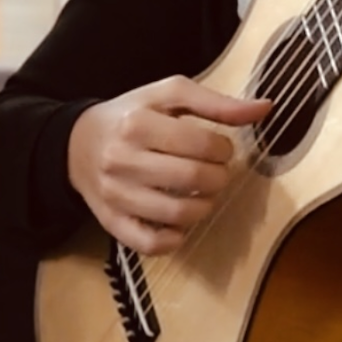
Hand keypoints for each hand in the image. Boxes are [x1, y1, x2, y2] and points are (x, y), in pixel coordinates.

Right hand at [68, 76, 271, 255]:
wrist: (76, 143)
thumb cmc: (130, 116)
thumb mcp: (167, 97)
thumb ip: (216, 103)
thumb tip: (265, 108)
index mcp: (138, 123)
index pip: (201, 144)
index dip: (224, 150)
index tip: (220, 149)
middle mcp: (122, 160)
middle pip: (194, 179)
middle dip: (219, 178)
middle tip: (216, 172)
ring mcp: (116, 195)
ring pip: (177, 215)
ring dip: (205, 207)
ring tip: (203, 194)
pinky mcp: (111, 223)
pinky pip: (150, 244)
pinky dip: (174, 239)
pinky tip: (180, 223)